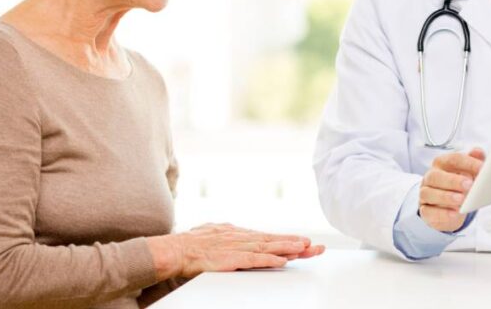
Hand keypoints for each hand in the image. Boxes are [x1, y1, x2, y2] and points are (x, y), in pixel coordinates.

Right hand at [147, 223, 325, 278]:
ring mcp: (237, 247)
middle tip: (317, 246)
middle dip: (297, 243)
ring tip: (307, 249)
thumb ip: (226, 236)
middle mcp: (241, 237)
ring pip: (269, 247)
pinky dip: (270, 258)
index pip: (267, 237)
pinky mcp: (230, 258)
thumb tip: (232, 231)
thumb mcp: (212, 234)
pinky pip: (255, 259)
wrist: (173, 249)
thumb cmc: (189, 245)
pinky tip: (283, 259)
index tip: (305, 242)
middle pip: (274, 240)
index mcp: (237, 233)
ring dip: (289, 248)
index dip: (287, 239)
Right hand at [418, 147, 484, 231]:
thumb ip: (473, 162)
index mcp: (441, 163)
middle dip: (453, 180)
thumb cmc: (458, 185)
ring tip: (461, 200)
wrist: (448, 206)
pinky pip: (429, 211)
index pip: (453, 159)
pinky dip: (442, 213)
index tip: (482, 169)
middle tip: (469, 185)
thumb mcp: (467, 172)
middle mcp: (431, 177)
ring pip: (429, 193)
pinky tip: (454, 213)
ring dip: (446, 197)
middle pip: (437, 176)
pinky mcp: (424, 210)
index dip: (468, 163)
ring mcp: (425, 193)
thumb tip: (478, 151)